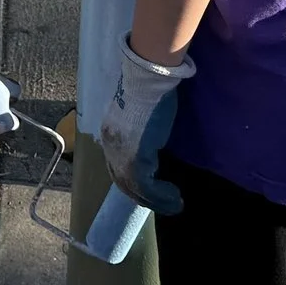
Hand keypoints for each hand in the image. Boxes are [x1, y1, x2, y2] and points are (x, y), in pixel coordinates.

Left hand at [101, 37, 193, 213]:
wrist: (147, 79)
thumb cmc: (148, 88)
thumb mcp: (138, 112)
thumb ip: (139, 127)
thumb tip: (150, 136)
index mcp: (111, 134)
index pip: (115, 166)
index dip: (130, 181)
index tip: (147, 189)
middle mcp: (111, 147)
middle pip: (122, 182)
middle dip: (142, 196)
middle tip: (162, 202)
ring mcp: (121, 154)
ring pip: (135, 189)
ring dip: (156, 201)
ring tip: (174, 204)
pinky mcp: (136, 158)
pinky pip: (147, 187)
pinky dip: (161, 197)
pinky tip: (175, 198)